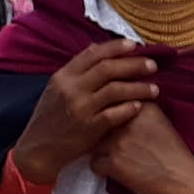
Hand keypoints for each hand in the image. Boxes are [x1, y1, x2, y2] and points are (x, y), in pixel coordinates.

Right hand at [20, 40, 155, 175]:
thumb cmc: (52, 117)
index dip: (115, 47)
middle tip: (153, 65)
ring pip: (115, 90)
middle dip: (133, 64)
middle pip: (107, 69)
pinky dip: (129, 108)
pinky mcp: (88, 128)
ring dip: (138, 87)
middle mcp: (71, 88)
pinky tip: (140, 106)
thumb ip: (77, 71)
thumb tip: (96, 48)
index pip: (93, 54)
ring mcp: (80, 108)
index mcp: (64, 76)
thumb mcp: (57, 89)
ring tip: (155, 89)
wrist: (39, 148)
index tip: (134, 45)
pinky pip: (114, 114)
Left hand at [92, 98, 193, 193]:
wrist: (183, 178)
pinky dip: (104, 170)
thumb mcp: (160, 120)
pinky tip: (119, 171)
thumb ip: (139, 110)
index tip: (125, 130)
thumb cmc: (173, 152)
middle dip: (107, 136)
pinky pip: (95, 163)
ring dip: (104, 153)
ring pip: (95, 144)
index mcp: (141, 107)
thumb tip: (117, 109)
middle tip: (124, 148)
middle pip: (101, 125)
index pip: (112, 106)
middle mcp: (127, 121)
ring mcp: (118, 140)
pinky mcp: (113, 161)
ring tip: (123, 160)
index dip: (114, 121)